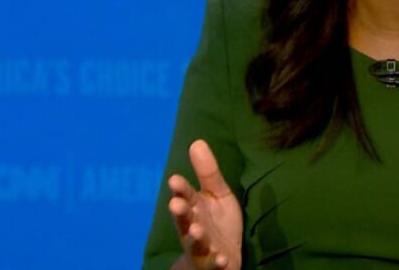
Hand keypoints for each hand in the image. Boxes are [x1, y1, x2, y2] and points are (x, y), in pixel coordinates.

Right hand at [167, 140, 242, 269]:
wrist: (223, 258)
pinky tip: (222, 258)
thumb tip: (197, 141)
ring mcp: (202, 249)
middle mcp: (193, 228)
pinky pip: (214, 265)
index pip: (186, 196)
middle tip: (175, 205)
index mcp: (195, 208)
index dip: (181, 190)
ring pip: (195, 243)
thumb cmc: (216, 223)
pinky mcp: (213, 265)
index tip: (174, 180)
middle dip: (180, 213)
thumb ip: (208, 173)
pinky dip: (216, 262)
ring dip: (195, 237)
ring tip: (196, 231)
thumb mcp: (217, 195)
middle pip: (184, 220)